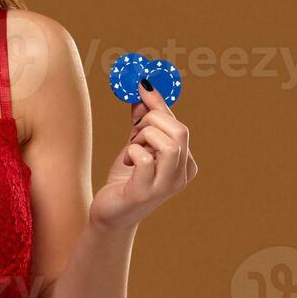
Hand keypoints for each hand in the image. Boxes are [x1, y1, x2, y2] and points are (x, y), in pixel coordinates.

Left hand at [89, 80, 197, 231]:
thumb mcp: (136, 145)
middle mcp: (183, 175)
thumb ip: (142, 121)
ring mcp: (167, 186)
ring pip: (168, 144)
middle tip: (134, 130)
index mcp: (186, 162)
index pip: (179, 125)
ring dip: (143, 137)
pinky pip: (145, 159)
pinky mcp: (147, 193)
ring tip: (132, 148)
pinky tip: (127, 162)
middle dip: (151, 121)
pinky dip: (132, 152)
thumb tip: (143, 91)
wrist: (110, 213)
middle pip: (179, 131)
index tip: (142, 84)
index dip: (160, 104)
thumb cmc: (126, 179)